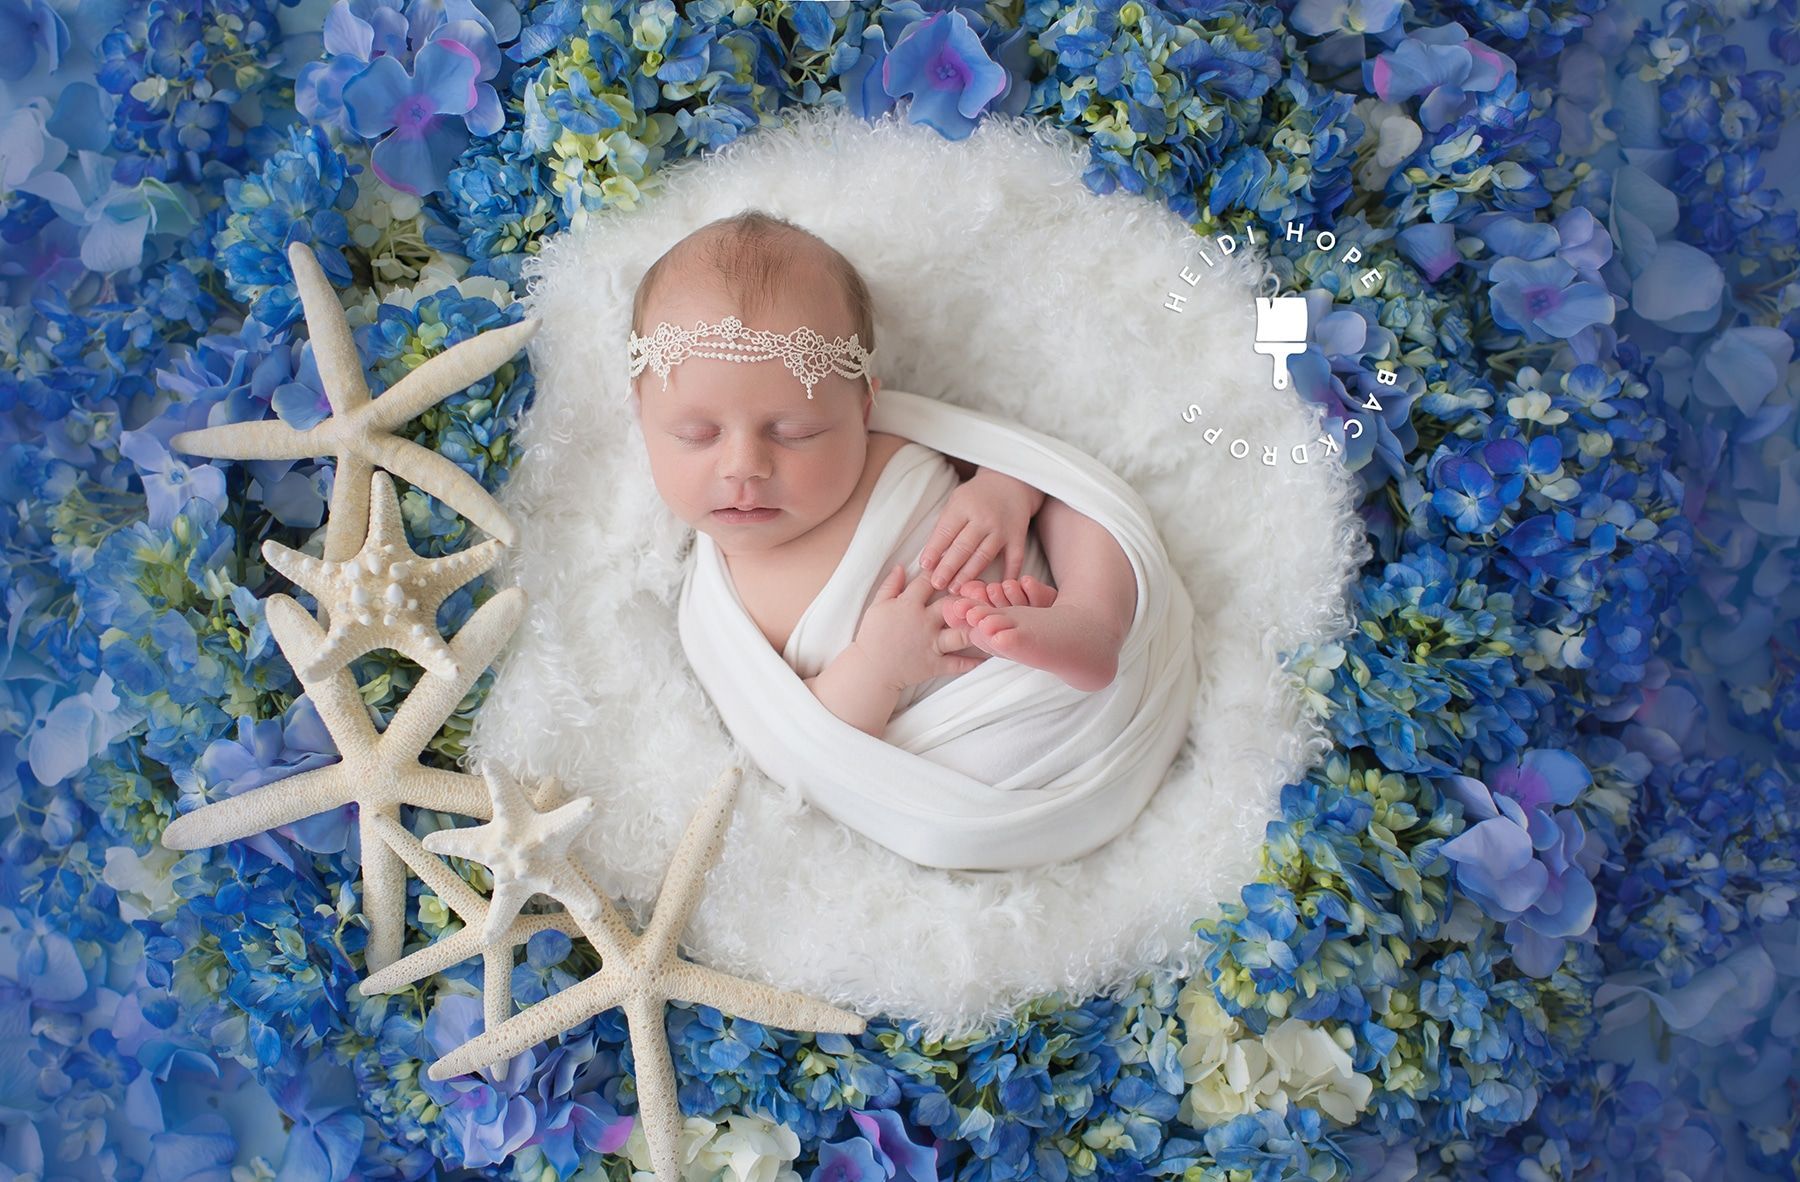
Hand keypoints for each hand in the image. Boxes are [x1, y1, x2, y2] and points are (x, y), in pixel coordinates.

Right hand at [851, 565, 985, 690]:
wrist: (871, 670)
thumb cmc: (872, 636)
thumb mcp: (877, 606)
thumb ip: (890, 585)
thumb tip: (902, 566)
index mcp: (909, 605)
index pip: (929, 581)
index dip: (942, 568)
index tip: (955, 560)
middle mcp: (924, 622)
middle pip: (953, 605)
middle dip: (969, 597)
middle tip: (985, 589)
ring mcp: (932, 644)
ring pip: (961, 634)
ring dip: (977, 627)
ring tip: (992, 620)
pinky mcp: (935, 665)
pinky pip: (958, 664)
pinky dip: (973, 662)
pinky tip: (988, 654)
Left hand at [918, 468, 1046, 588]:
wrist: (1011, 483)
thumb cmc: (976, 496)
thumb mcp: (956, 501)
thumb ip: (945, 525)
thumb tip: (930, 555)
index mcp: (964, 506)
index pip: (946, 531)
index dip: (934, 550)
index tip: (925, 566)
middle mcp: (984, 518)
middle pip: (963, 547)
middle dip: (948, 568)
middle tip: (937, 584)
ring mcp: (1002, 529)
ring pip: (984, 556)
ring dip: (968, 575)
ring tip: (955, 589)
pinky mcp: (1018, 537)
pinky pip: (1014, 559)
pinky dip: (1007, 575)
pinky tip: (995, 589)